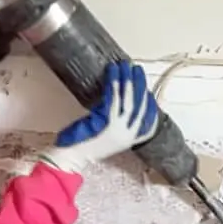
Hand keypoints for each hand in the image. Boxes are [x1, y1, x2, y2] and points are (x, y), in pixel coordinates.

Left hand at [39, 61, 158, 174]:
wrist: (71, 158)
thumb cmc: (82, 148)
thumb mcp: (104, 137)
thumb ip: (112, 124)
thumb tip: (116, 103)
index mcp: (128, 141)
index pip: (148, 125)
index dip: (151, 108)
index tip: (149, 93)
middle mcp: (127, 135)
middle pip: (139, 107)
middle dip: (140, 86)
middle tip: (138, 70)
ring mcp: (118, 129)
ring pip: (128, 101)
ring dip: (127, 80)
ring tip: (126, 65)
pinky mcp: (106, 123)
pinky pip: (113, 99)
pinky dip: (114, 84)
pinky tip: (113, 72)